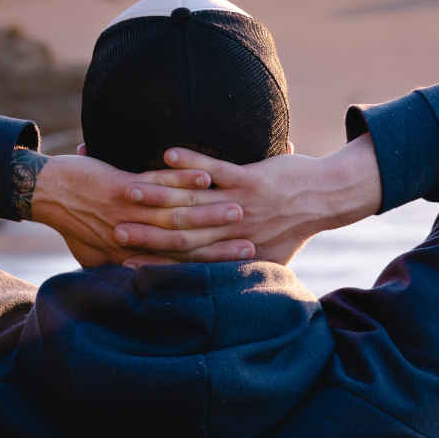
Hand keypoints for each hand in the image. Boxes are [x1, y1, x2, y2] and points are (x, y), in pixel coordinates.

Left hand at [25, 152, 254, 267]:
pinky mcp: (121, 189)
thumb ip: (116, 266)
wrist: (45, 194)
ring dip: (212, 211)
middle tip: (254, 242)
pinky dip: (184, 179)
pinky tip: (207, 176)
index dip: (212, 267)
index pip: (180, 265)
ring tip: (242, 209)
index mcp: (132, 257)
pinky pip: (159, 184)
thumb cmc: (72, 222)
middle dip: (223, 244)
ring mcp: (129, 214)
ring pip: (178, 214)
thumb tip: (136, 278)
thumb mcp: (95, 253)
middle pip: (187, 244)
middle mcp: (134, 239)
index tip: (241, 266)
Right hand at [115, 135, 381, 265]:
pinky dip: (188, 162)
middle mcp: (233, 233)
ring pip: (191, 204)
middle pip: (180, 235)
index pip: (185, 260)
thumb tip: (222, 283)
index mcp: (233, 251)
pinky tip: (164, 154)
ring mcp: (241, 206)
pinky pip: (214, 170)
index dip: (153, 261)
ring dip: (157, 197)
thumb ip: (243, 268)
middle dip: (143, 232)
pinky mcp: (250, 180)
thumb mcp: (270, 255)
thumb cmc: (296, 226)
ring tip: (125, 192)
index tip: (122, 260)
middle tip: (111, 229)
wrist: (327, 197)